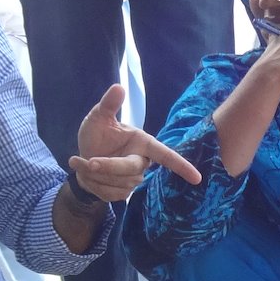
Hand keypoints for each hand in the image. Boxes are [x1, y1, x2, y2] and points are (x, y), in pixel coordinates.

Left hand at [70, 82, 203, 201]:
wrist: (83, 157)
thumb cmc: (96, 134)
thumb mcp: (98, 116)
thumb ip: (109, 104)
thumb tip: (119, 87)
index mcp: (143, 143)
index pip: (165, 155)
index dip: (181, 166)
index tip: (197, 178)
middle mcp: (141, 163)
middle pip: (131, 169)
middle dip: (108, 166)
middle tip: (89, 162)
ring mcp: (132, 180)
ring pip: (115, 183)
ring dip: (94, 175)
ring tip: (82, 161)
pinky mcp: (121, 193)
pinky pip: (107, 193)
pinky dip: (91, 184)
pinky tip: (85, 174)